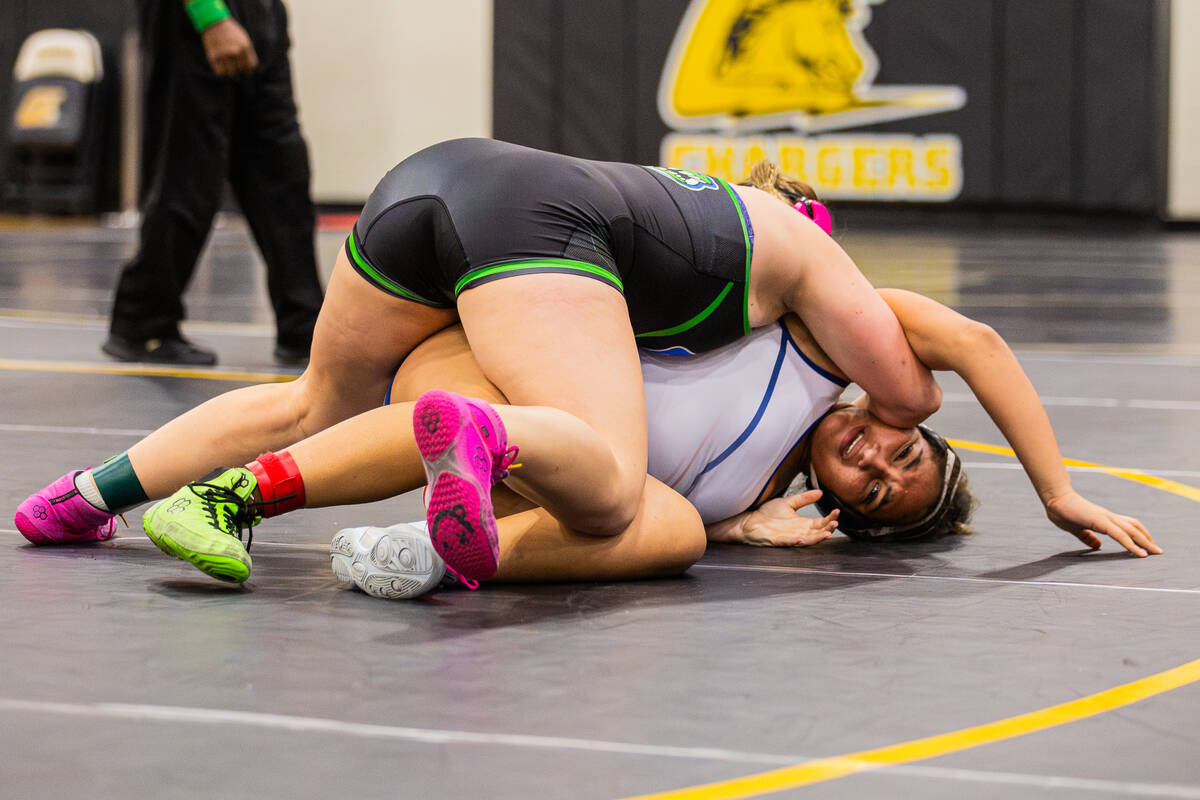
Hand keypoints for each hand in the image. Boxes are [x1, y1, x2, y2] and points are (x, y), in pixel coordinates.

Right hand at [200, 18, 257, 76]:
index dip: (249, 70)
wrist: (213, 21)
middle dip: (238, 70)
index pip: (251, 66)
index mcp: (244, 46)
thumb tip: (251, 69)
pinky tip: (221, 67)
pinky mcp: (213, 56)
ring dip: (229, 72)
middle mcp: (234, 51)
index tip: (246, 71)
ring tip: (228, 67)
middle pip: (240, 70)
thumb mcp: (244, 39)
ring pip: (230, 73)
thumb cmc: (231, 31)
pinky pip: (219, 72)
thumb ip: (248, 53)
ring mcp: (223, 54)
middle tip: (234, 67)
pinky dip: (221, 72)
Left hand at [739, 490, 837, 546]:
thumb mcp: (789, 503)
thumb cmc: (767, 514)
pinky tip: (802, 538)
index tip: (836, 511)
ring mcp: (790, 538)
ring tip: (827, 533)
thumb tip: (820, 492)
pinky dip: (796, 541)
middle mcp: (799, 532)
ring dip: (818, 538)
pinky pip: (789, 542)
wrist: (750, 521)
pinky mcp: (778, 541)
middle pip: (818, 533)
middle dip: (828, 529)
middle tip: (835, 523)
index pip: (821, 523)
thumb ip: (804, 499)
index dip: (830, 518)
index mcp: (802, 524)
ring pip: (808, 540)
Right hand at [1044, 490, 1160, 556]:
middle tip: (1158, 551)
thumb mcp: (1076, 529)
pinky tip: (1139, 553)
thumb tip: (1098, 546)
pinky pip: (1120, 535)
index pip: (1127, 525)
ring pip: (1131, 531)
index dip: (1138, 535)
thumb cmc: (1062, 511)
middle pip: (1134, 527)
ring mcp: (1106, 518)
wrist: (1055, 499)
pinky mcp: (1101, 521)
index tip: (1146, 546)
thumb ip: (1087, 537)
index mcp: (1103, 519)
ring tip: (1154, 552)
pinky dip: (1131, 544)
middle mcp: (1109, 517)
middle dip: (1147, 540)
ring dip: (1145, 542)